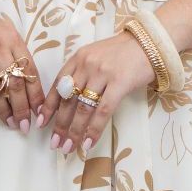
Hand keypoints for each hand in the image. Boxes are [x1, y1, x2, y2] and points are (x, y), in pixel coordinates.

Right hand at [0, 11, 44, 130]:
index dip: (36, 94)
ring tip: (9, 122)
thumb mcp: (5, 35)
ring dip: (4, 111)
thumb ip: (18, 57)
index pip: (29, 70)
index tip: (39, 111)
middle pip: (14, 83)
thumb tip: (31, 93)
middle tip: (24, 124)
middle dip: (22, 108)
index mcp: (12, 38)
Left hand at [37, 28, 154, 153]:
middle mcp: (87, 65)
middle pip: (68, 100)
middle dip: (59, 124)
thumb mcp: (96, 56)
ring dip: (74, 131)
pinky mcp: (120, 83)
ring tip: (68, 148)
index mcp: (78, 58)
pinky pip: (103, 111)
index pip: (57, 85)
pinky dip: (94, 129)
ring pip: (82, 108)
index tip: (42, 123)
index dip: (48, 106)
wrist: (149, 42)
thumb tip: (67, 100)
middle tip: (54, 143)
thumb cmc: (123, 52)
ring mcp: (103, 73)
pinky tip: (89, 142)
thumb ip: (81, 73)